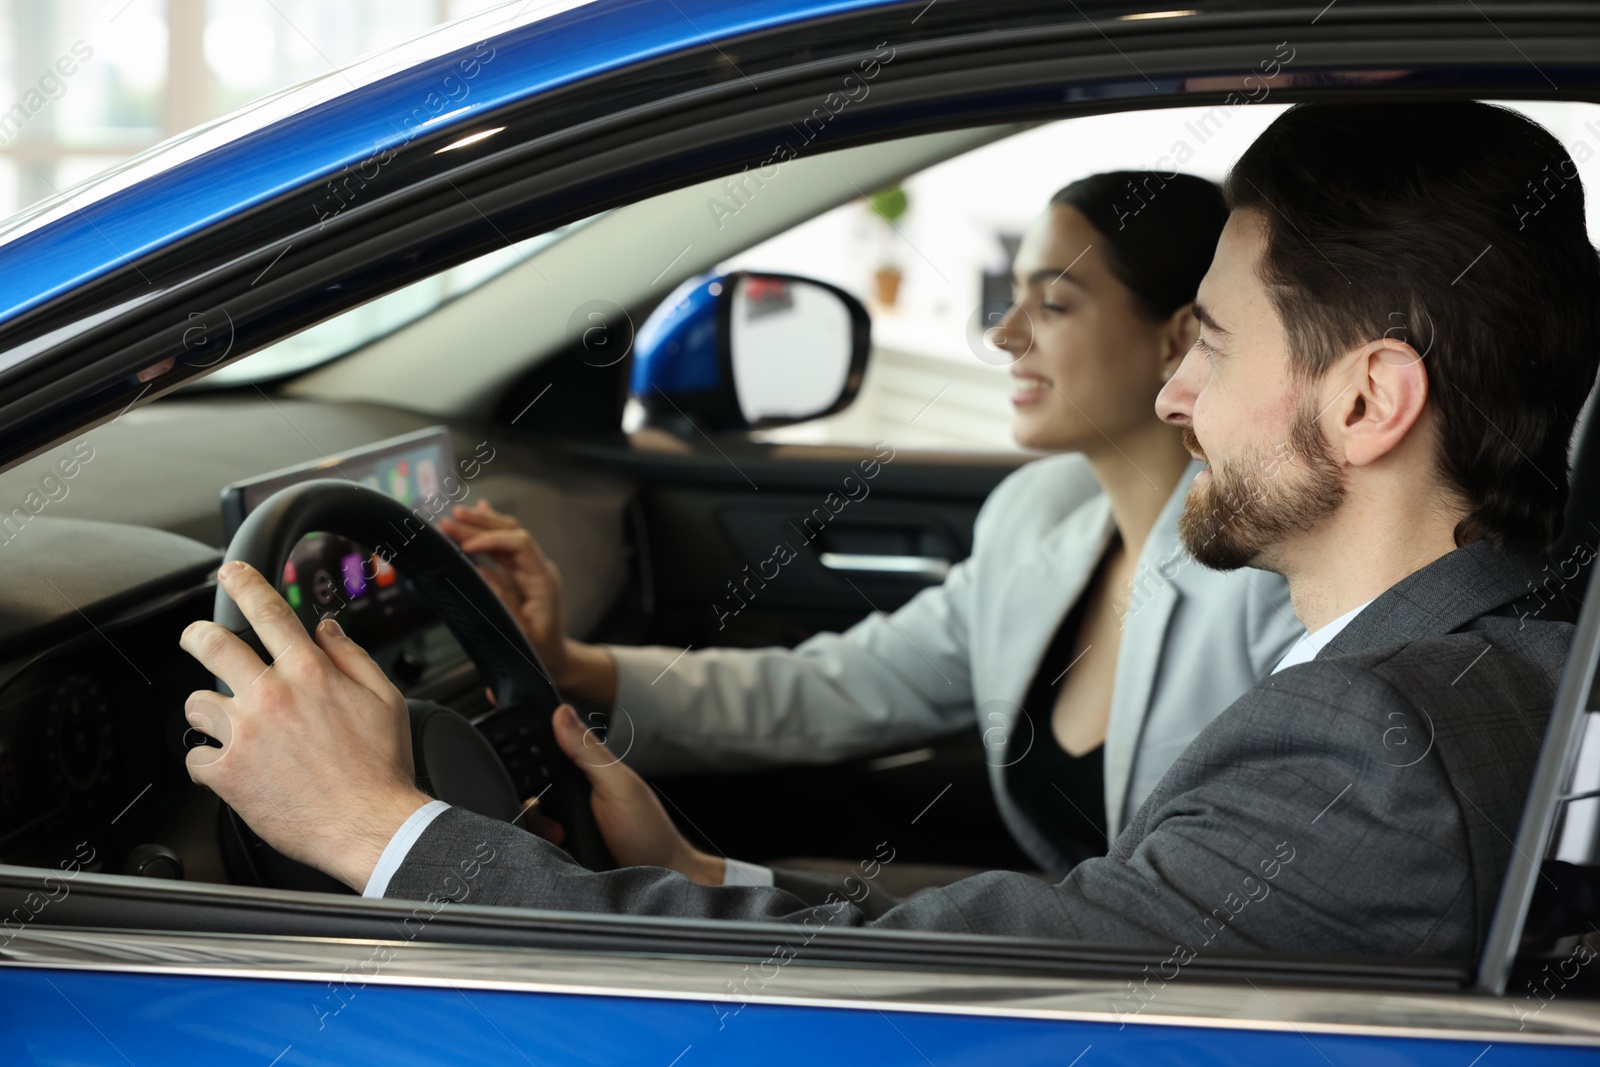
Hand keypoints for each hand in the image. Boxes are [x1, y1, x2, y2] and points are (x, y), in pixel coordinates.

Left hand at [179, 561, 432, 892]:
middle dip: (197, 635)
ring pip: (197, 704)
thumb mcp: (385, 700)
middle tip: (197, 639)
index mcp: (310, 674)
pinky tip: (233, 769)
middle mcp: (272, 697)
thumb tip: (327, 630)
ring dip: (212, 712)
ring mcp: (245, 735)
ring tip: (233, 728)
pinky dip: (210, 763)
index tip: (231, 573)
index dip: (246, 584)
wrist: (369, 826)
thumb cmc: (381, 768)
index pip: (270, 613)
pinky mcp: (227, 774)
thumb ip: (351, 658)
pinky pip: (196, 758)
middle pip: (211, 645)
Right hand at [438, 499, 618, 703]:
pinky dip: (487, 531)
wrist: (554, 657)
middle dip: (479, 526)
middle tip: (449, 522)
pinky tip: (478, 513)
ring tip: (454, 517)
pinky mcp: (518, 572)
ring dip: (479, 525)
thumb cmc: (539, 650)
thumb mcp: (520, 632)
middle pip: (511, 534)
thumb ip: (503, 600)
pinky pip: (503, 546)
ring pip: (505, 536)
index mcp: (542, 581)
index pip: (520, 545)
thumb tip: (481, 571)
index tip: (466, 548)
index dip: (492, 541)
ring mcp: (528, 569)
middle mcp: (537, 568)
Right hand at [527, 703, 724, 884]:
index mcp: (581, 772)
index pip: (542, 755)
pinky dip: (536, 849)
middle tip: (555, 820)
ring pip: (523, 819)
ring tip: (562, 838)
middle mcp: (566, 797)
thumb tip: (562, 713)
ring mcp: (558, 827)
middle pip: (525, 789)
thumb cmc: (648, 830)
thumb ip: (588, 751)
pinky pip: (529, 846)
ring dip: (536, 829)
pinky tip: (558, 851)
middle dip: (531, 803)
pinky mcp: (553, 854)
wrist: (656, 878)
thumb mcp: (618, 785)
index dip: (526, 758)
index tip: (517, 764)